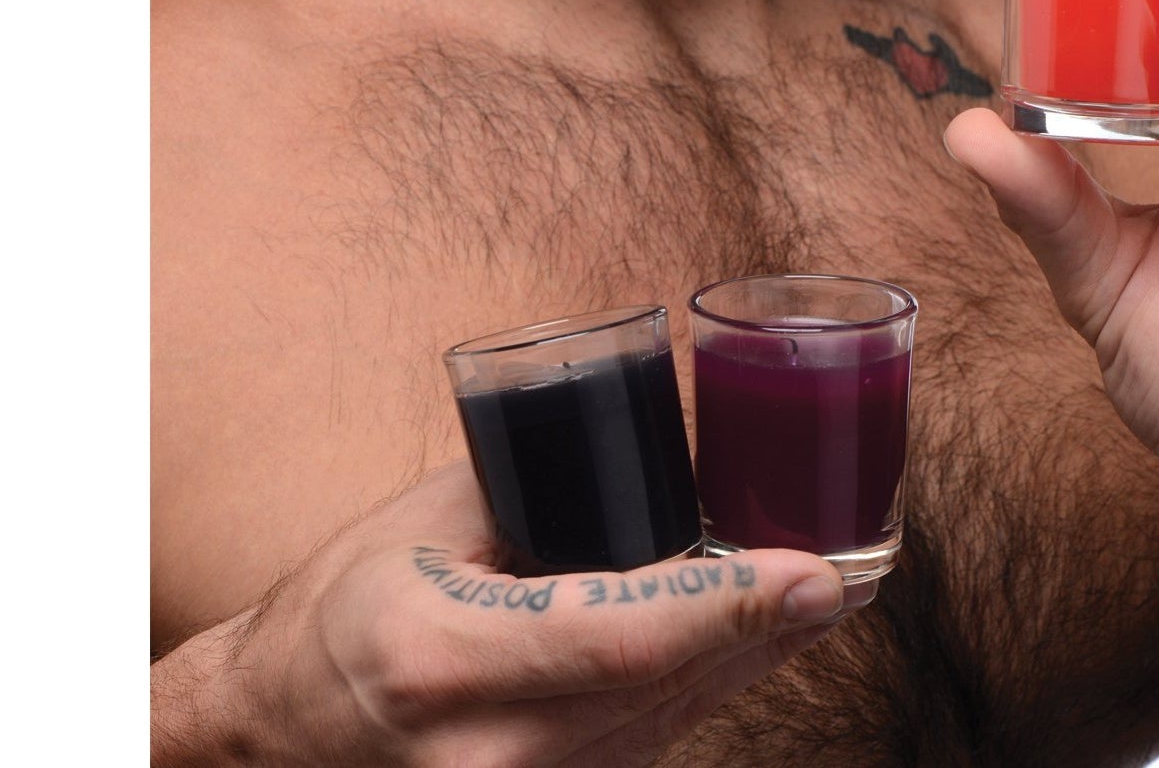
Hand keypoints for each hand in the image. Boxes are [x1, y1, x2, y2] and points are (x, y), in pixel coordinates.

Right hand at [153, 461, 845, 765]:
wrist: (277, 734)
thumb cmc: (346, 605)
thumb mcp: (430, 521)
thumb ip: (543, 487)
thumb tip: (658, 445)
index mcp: (451, 659)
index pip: (623, 636)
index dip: (731, 609)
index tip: (819, 576)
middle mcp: (491, 750)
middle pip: (666, 686)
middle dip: (768, 630)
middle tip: (857, 570)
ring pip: (667, 722)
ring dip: (748, 660)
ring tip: (820, 597)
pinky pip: (643, 744)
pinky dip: (699, 689)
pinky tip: (746, 642)